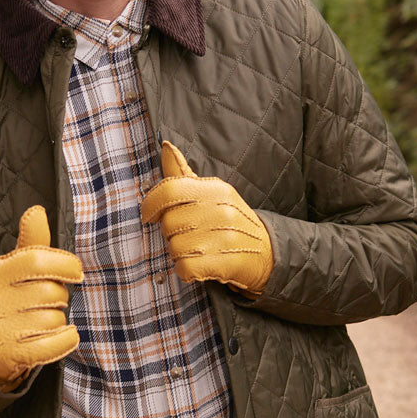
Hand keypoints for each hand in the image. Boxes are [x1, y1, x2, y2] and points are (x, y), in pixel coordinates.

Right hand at [0, 206, 83, 389]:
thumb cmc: (9, 300)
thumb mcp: (14, 269)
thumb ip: (31, 243)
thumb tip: (37, 211)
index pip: (37, 259)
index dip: (64, 264)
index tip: (75, 271)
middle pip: (51, 292)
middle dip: (61, 297)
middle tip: (52, 301)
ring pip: (53, 319)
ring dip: (59, 321)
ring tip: (45, 321)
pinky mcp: (7, 354)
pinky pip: (52, 345)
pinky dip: (65, 340)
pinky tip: (63, 336)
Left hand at [140, 141, 272, 295]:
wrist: (267, 252)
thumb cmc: (230, 221)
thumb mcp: (212, 192)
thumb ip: (183, 173)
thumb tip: (166, 146)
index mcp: (214, 189)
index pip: (169, 189)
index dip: (151, 204)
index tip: (149, 215)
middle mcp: (220, 209)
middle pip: (168, 223)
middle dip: (172, 234)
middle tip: (190, 236)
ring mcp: (223, 236)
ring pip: (174, 248)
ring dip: (180, 254)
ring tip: (198, 250)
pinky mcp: (224, 262)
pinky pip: (184, 268)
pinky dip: (186, 271)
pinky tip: (199, 265)